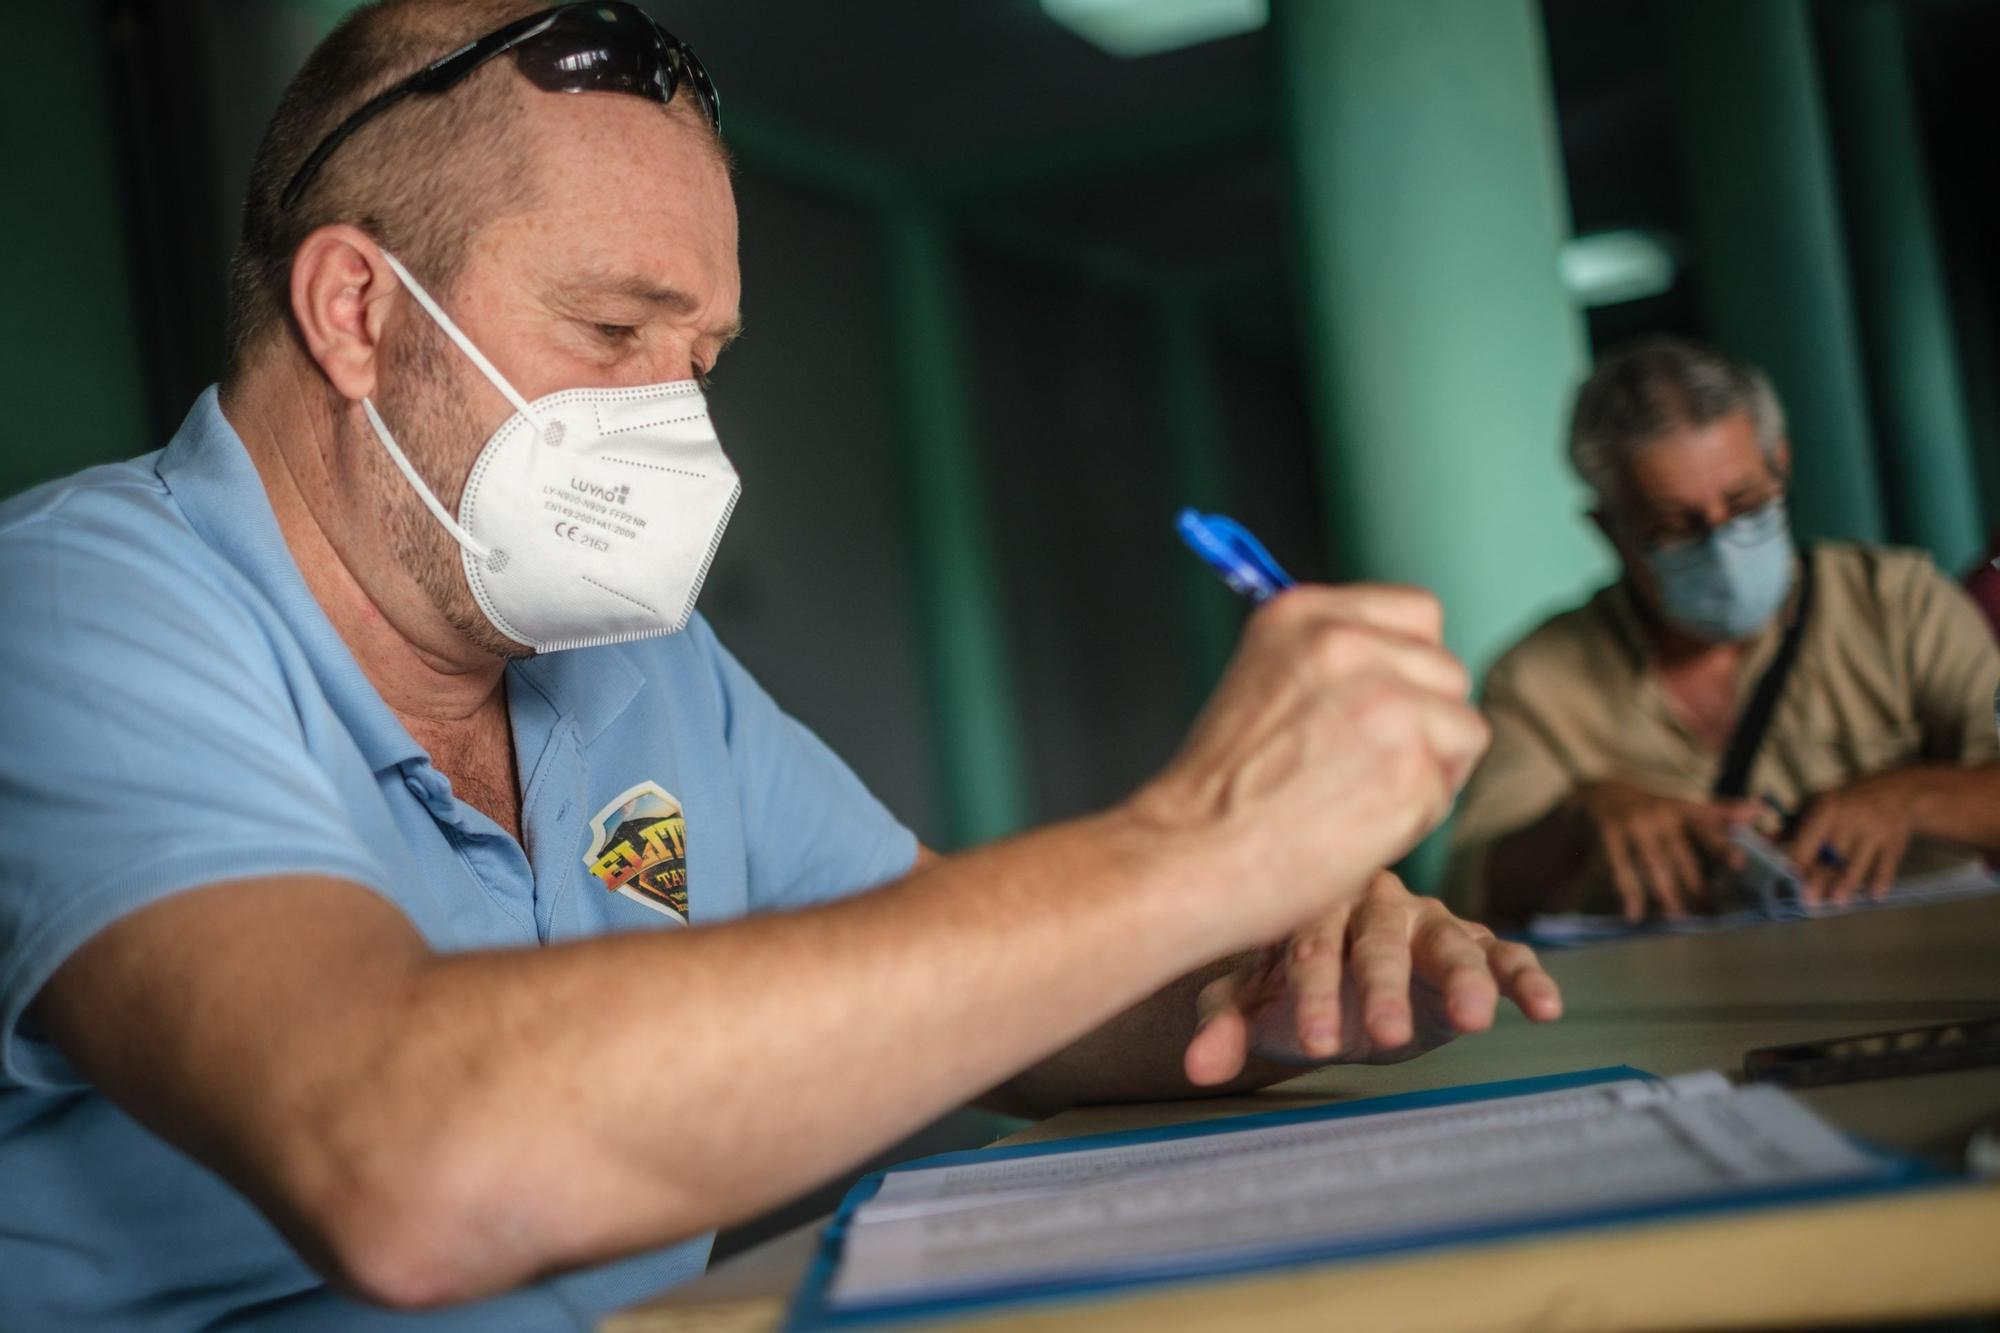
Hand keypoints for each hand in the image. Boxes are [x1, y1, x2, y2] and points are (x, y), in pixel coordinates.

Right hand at [1131, 586, 1488, 954]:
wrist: (1188, 856)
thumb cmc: (1220, 791)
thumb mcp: (1262, 681)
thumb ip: (1333, 662)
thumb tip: (1405, 667)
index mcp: (1304, 613)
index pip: (1417, 614)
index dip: (1408, 668)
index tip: (1375, 708)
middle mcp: (1347, 643)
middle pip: (1447, 670)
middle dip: (1424, 720)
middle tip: (1361, 766)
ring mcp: (1384, 701)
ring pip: (1462, 726)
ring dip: (1429, 767)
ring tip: (1358, 796)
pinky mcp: (1409, 764)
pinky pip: (1449, 786)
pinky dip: (1419, 814)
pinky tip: (1358, 825)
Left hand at [1183, 873, 1562, 1084]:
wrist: (1331, 971)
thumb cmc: (1285, 979)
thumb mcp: (1249, 1000)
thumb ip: (1223, 1025)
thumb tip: (1199, 1068)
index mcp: (1313, 903)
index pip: (1310, 945)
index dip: (1314, 993)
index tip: (1316, 1042)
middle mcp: (1374, 902)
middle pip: (1380, 941)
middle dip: (1382, 989)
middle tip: (1387, 1037)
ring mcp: (1427, 920)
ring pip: (1448, 942)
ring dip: (1464, 979)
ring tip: (1476, 1020)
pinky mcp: (1472, 942)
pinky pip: (1503, 953)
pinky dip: (1524, 977)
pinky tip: (1544, 1007)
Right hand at [1574, 780, 1757, 920]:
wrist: (1600, 797)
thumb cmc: (1653, 811)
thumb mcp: (1683, 807)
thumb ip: (1719, 814)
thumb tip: (1757, 809)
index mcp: (1682, 810)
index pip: (1706, 828)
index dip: (1722, 845)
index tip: (1740, 864)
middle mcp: (1659, 815)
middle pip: (1680, 854)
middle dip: (1695, 885)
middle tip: (1707, 912)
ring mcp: (1633, 825)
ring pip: (1652, 863)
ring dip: (1665, 891)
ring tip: (1676, 918)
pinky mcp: (1609, 836)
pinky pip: (1619, 868)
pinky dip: (1627, 892)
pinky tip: (1633, 913)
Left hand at [1788, 774, 1916, 904]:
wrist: (1897, 791)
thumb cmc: (1848, 801)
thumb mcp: (1818, 802)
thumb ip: (1794, 825)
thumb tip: (1767, 841)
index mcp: (1826, 809)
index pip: (1808, 840)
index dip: (1798, 863)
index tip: (1790, 880)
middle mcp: (1851, 820)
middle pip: (1831, 856)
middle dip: (1819, 879)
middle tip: (1808, 901)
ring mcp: (1875, 832)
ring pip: (1857, 864)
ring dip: (1846, 885)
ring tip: (1836, 902)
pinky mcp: (1895, 842)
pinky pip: (1886, 865)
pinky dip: (1880, 881)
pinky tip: (1874, 895)